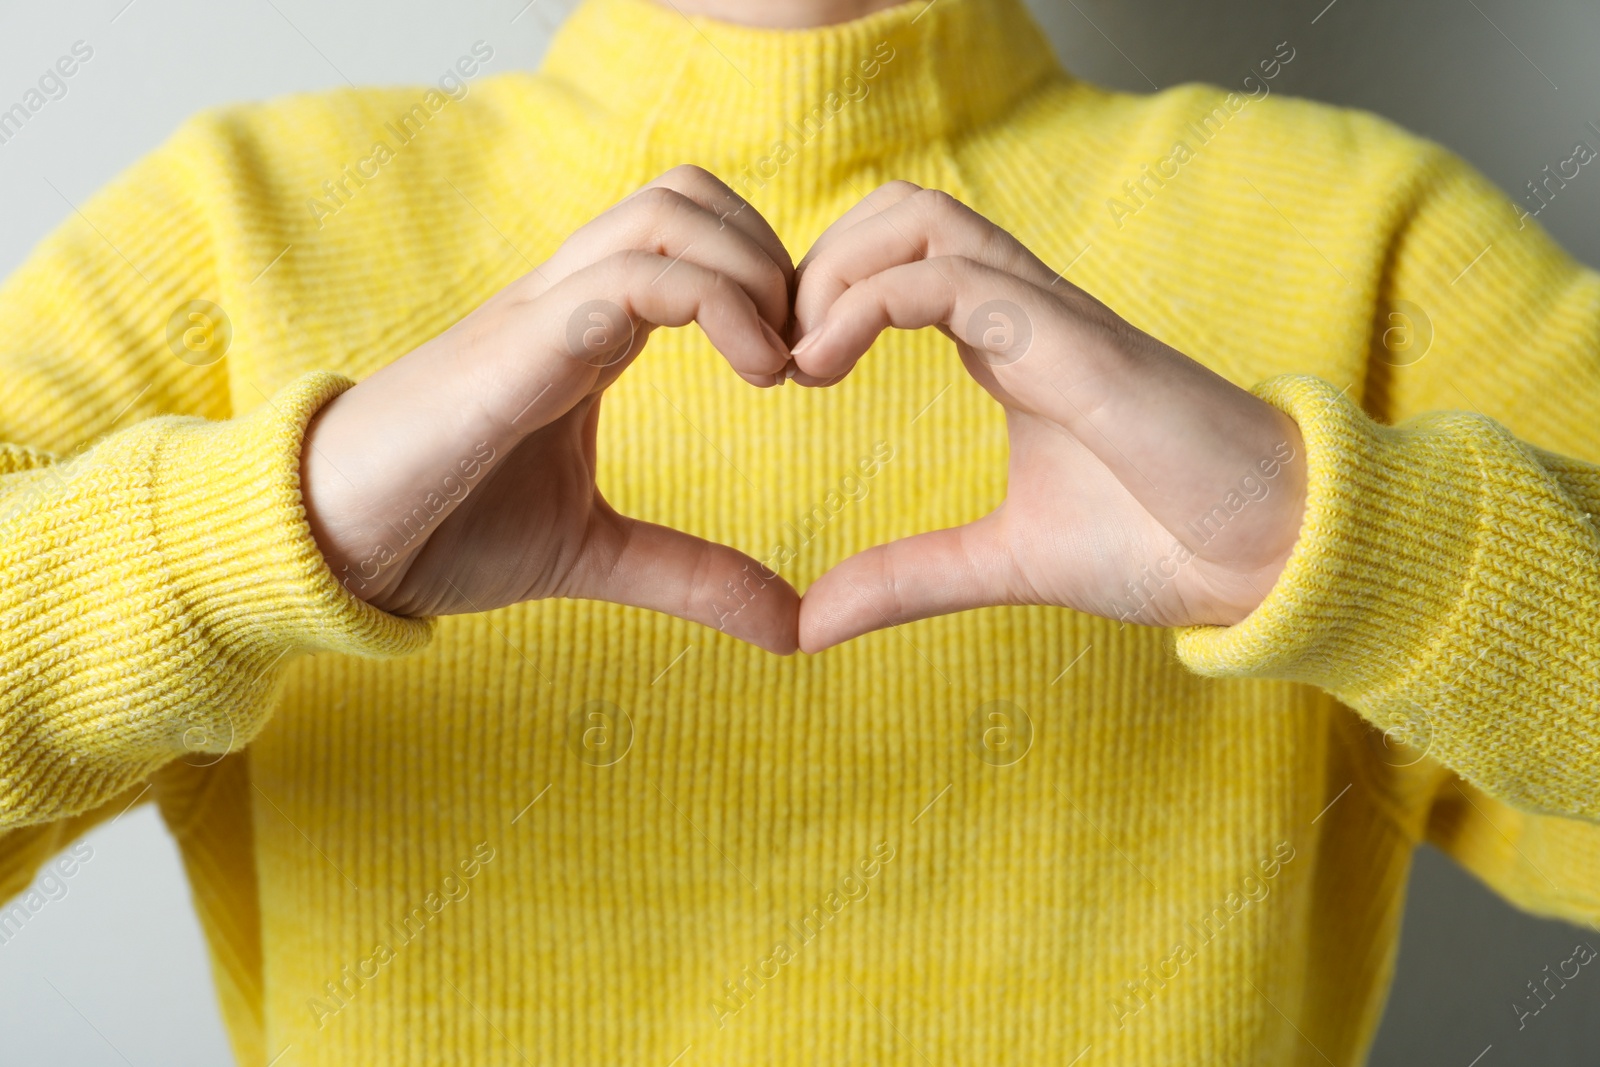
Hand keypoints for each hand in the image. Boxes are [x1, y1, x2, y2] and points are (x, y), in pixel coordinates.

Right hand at [299, 165, 801, 653]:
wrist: (330, 546)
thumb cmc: (445, 529)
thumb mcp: (595, 554)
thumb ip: (692, 575)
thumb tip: (794, 627)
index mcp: (588, 329)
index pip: (690, 232)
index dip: (766, 277)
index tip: (804, 369)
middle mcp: (567, 300)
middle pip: (686, 194)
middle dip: (771, 256)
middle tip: (802, 356)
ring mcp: (540, 313)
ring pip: (665, 214)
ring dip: (751, 273)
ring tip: (778, 367)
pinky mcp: (516, 348)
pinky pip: (626, 281)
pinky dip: (714, 304)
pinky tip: (752, 374)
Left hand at [789, 182, 1307, 652]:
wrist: (1269, 556)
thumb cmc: (1158, 542)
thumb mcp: (1002, 562)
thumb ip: (909, 579)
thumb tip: (807, 623)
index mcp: (1010, 341)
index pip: (900, 258)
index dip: (825, 293)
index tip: (782, 371)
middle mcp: (1026, 308)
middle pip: (900, 208)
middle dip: (817, 261)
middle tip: (777, 355)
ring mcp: (1050, 315)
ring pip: (921, 217)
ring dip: (833, 270)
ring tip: (796, 358)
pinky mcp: (1071, 341)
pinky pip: (950, 278)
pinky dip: (864, 303)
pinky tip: (821, 366)